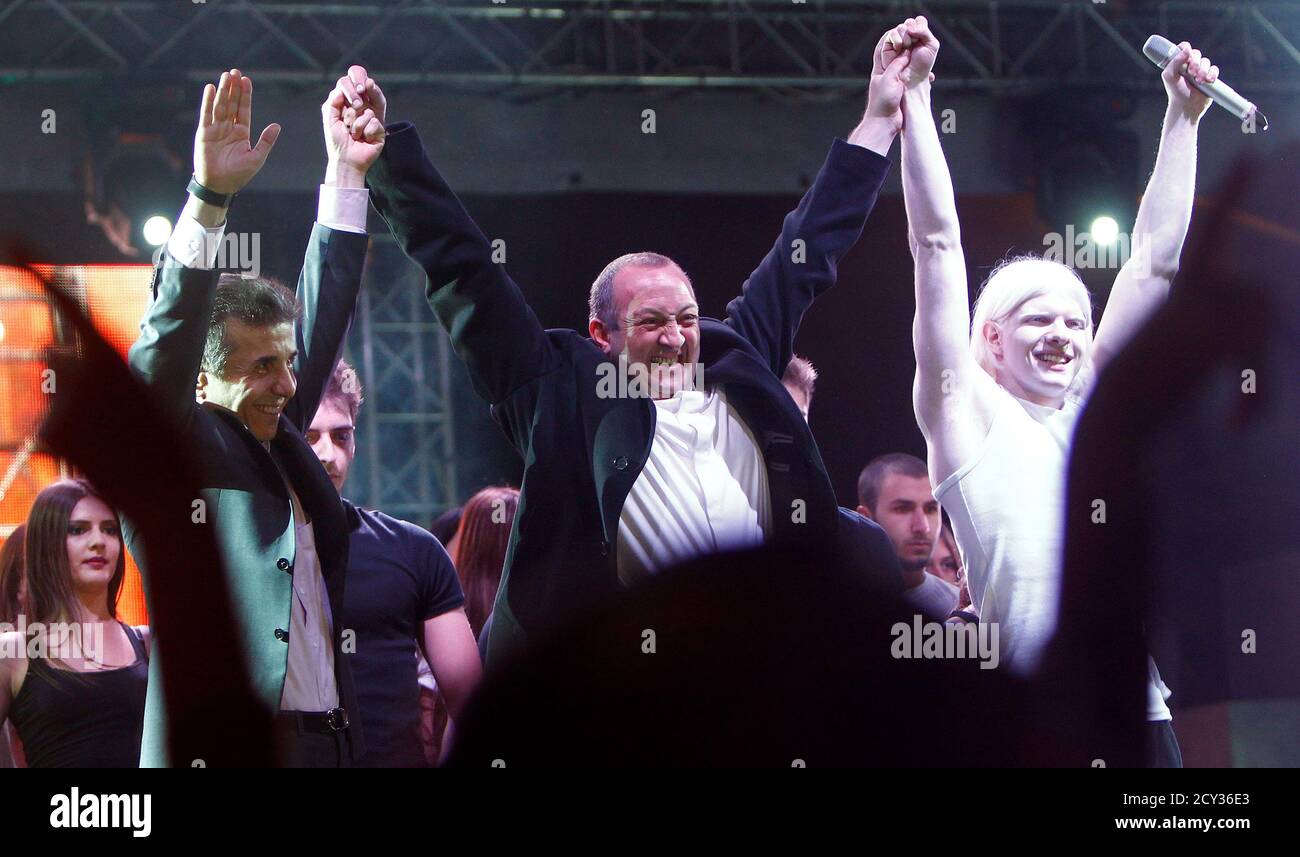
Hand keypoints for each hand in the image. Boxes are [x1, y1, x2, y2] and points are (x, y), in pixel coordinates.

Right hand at [194, 69, 280, 194]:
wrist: (219, 185)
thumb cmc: (239, 175)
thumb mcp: (257, 157)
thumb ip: (266, 141)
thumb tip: (277, 125)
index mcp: (242, 133)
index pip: (244, 110)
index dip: (245, 95)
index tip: (246, 80)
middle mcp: (229, 128)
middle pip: (232, 104)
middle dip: (234, 88)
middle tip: (235, 72)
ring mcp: (216, 129)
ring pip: (220, 106)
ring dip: (223, 91)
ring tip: (225, 76)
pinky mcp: (204, 133)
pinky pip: (206, 114)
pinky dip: (208, 101)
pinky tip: (211, 89)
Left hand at [324, 64, 386, 183]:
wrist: (346, 160)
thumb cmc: (337, 141)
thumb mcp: (329, 118)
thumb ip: (333, 101)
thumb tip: (341, 89)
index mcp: (348, 102)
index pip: (351, 82)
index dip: (352, 85)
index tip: (353, 93)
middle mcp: (361, 107)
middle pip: (364, 91)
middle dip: (354, 104)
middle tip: (349, 118)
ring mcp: (372, 117)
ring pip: (367, 111)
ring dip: (356, 125)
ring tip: (354, 134)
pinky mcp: (380, 129)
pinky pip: (374, 122)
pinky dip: (365, 132)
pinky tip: (363, 139)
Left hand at [865, 18, 936, 126]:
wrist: (884, 124)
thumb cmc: (883, 102)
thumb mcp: (890, 79)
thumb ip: (898, 65)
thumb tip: (906, 52)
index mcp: (880, 69)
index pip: (884, 46)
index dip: (892, 38)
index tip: (904, 33)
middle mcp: (886, 74)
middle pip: (897, 54)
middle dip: (908, 48)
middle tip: (918, 43)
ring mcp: (894, 82)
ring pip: (907, 67)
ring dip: (916, 62)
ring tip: (926, 57)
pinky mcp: (902, 91)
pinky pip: (913, 79)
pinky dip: (921, 76)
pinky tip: (930, 77)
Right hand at [895, 16, 938, 87]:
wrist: (911, 78)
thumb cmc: (922, 65)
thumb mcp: (932, 45)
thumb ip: (924, 31)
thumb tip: (909, 28)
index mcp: (920, 35)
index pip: (919, 20)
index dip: (920, 28)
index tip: (921, 40)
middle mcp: (909, 36)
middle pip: (910, 22)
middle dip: (913, 33)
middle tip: (913, 45)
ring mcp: (898, 40)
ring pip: (901, 27)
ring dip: (906, 37)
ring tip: (906, 48)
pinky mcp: (887, 44)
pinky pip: (891, 33)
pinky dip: (896, 39)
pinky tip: (899, 47)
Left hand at [1162, 42, 1219, 121]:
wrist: (1186, 107)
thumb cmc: (1175, 92)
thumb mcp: (1169, 76)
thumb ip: (1174, 62)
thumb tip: (1186, 49)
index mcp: (1178, 62)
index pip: (1184, 48)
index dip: (1186, 49)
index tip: (1186, 57)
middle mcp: (1189, 65)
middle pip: (1196, 54)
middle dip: (1195, 63)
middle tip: (1191, 73)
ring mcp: (1200, 70)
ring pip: (1206, 62)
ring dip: (1203, 70)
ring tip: (1199, 81)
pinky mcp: (1209, 77)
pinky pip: (1215, 69)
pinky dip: (1212, 74)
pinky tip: (1208, 81)